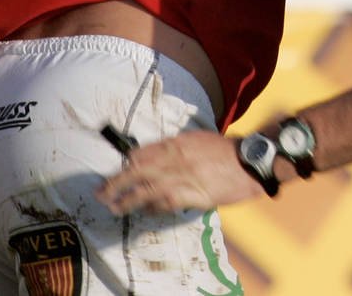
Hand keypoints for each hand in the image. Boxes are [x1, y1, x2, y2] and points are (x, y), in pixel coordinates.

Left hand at [97, 131, 260, 214]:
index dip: (127, 163)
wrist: (250, 161)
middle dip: (116, 183)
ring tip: (115, 208)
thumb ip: (177, 147)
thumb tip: (156, 156)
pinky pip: (166, 203)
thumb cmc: (226, 151)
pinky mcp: (193, 195)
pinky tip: (146, 211)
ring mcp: (183, 177)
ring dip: (128, 200)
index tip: (119, 170)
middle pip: (137, 171)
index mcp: (177, 143)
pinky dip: (153, 208)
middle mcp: (176, 159)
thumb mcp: (198, 140)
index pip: (142, 152)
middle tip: (101, 193)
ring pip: (147, 190)